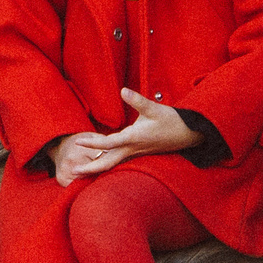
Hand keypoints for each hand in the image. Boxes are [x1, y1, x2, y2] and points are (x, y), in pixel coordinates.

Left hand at [50, 90, 202, 185]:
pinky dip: (108, 163)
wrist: (189, 134)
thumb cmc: (171, 120)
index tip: (77, 143)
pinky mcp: (139, 153)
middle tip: (73, 172)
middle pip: (108, 163)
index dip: (92, 143)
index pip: (108, 143)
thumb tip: (123, 90)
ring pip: (113, 164)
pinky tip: (100, 161)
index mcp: (133, 138)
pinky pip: (120, 161)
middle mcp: (133, 149)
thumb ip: (137, 100)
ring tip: (81, 171)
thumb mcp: (154, 108)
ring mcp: (136, 153)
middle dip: (90, 169)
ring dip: (97, 168)